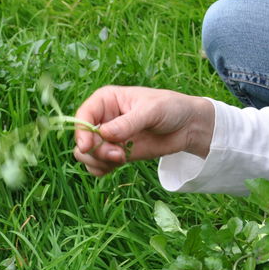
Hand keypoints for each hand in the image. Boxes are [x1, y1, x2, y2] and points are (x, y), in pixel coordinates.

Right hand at [72, 86, 214, 176]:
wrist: (187, 126)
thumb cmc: (170, 108)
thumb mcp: (151, 111)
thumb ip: (128, 123)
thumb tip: (104, 134)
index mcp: (106, 100)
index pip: (83, 116)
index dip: (81, 132)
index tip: (88, 146)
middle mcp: (103, 119)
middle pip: (82, 139)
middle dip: (95, 151)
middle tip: (118, 155)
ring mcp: (108, 138)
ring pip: (87, 154)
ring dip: (99, 161)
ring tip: (122, 158)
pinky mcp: (117, 153)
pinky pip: (98, 165)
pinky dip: (103, 169)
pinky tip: (118, 165)